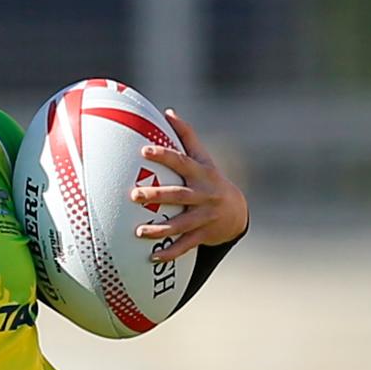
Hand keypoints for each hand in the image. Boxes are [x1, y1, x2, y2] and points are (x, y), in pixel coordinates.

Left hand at [133, 109, 247, 261]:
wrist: (236, 212)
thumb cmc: (211, 180)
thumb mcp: (203, 159)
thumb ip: (186, 136)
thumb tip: (167, 111)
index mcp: (201, 173)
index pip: (181, 161)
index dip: (164, 155)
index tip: (144, 150)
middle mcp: (204, 194)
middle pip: (179, 194)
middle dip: (157, 196)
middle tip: (134, 195)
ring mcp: (205, 216)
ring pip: (181, 224)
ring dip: (160, 229)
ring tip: (139, 232)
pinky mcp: (204, 235)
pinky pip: (186, 245)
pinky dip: (171, 252)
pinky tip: (153, 257)